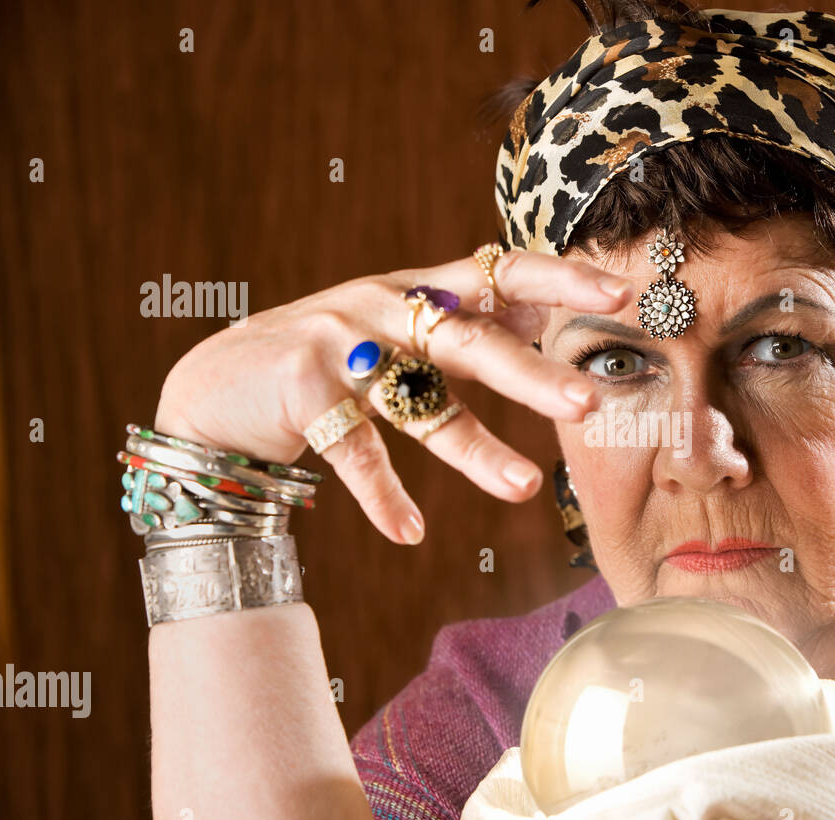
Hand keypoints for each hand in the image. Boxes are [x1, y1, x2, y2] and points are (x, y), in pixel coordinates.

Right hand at [153, 251, 634, 543]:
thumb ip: (463, 325)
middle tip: (589, 401)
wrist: (214, 387)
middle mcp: (382, 308)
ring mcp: (338, 345)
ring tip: (523, 489)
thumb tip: (542, 310)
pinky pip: (355, 452)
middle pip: (469, 342)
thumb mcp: (397, 332)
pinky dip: (382, 496)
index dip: (558, 278)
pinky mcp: (300, 388)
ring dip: (474, 449)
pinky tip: (409, 532)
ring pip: (420, 404)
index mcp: (416, 290)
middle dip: (530, 374)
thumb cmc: (326, 363)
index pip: (498, 272)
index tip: (620, 290)